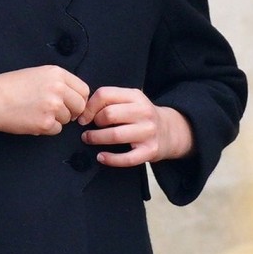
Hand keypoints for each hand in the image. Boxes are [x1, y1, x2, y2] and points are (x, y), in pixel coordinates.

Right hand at [0, 66, 89, 143]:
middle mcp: (57, 88)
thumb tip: (75, 97)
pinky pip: (57, 130)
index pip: (83, 89)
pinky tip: (32, 120)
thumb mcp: (36, 74)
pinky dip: (47, 128)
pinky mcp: (46, 122)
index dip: (79, 99)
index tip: (72, 104)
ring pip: (68, 119)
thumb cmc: (9, 87)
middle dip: (72, 112)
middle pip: (80, 106)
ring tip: (37, 112)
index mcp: (56, 73)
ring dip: (56, 119)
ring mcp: (53, 106)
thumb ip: (57, 82)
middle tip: (57, 112)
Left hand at [78, 87, 193, 165]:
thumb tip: (82, 111)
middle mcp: (144, 112)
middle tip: (87, 129)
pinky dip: (110, 159)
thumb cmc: (140, 116)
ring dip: (96, 138)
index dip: (88, 106)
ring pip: (115, 135)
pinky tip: (101, 157)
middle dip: (93, 123)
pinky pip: (127, 158)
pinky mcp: (151, 150)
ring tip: (88, 139)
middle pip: (108, 115)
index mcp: (135, 96)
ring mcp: (148, 132)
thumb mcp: (129, 100)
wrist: (170, 131)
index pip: (105, 94)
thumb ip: (109, 100)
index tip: (82, 116)